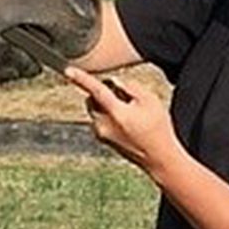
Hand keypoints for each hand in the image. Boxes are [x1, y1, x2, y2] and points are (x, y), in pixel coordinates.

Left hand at [65, 67, 180, 175]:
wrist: (159, 158)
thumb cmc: (158, 127)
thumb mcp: (150, 100)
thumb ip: (130, 87)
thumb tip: (113, 82)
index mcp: (117, 114)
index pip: (97, 91)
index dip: (82, 79)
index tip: (68, 71)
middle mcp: (104, 125)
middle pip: (92, 99)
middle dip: (102, 93)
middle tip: (124, 97)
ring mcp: (102, 134)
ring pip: (95, 109)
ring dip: (105, 104)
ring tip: (128, 112)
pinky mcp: (102, 140)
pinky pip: (98, 119)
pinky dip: (107, 115)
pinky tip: (126, 122)